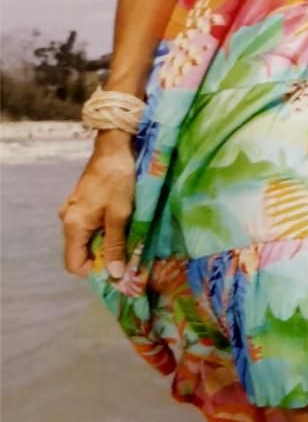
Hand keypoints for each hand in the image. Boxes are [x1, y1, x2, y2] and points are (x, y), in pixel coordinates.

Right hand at [58, 133, 135, 278]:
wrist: (113, 147)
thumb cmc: (118, 180)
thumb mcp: (120, 215)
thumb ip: (115, 246)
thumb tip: (115, 274)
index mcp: (73, 226)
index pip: (74, 265)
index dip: (95, 271)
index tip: (117, 267)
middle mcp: (67, 220)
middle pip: (80, 253)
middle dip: (103, 257)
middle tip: (126, 253)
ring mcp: (72, 211)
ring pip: (86, 240)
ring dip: (105, 243)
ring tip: (125, 235)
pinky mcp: (80, 203)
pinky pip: (88, 226)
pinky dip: (103, 230)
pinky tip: (119, 222)